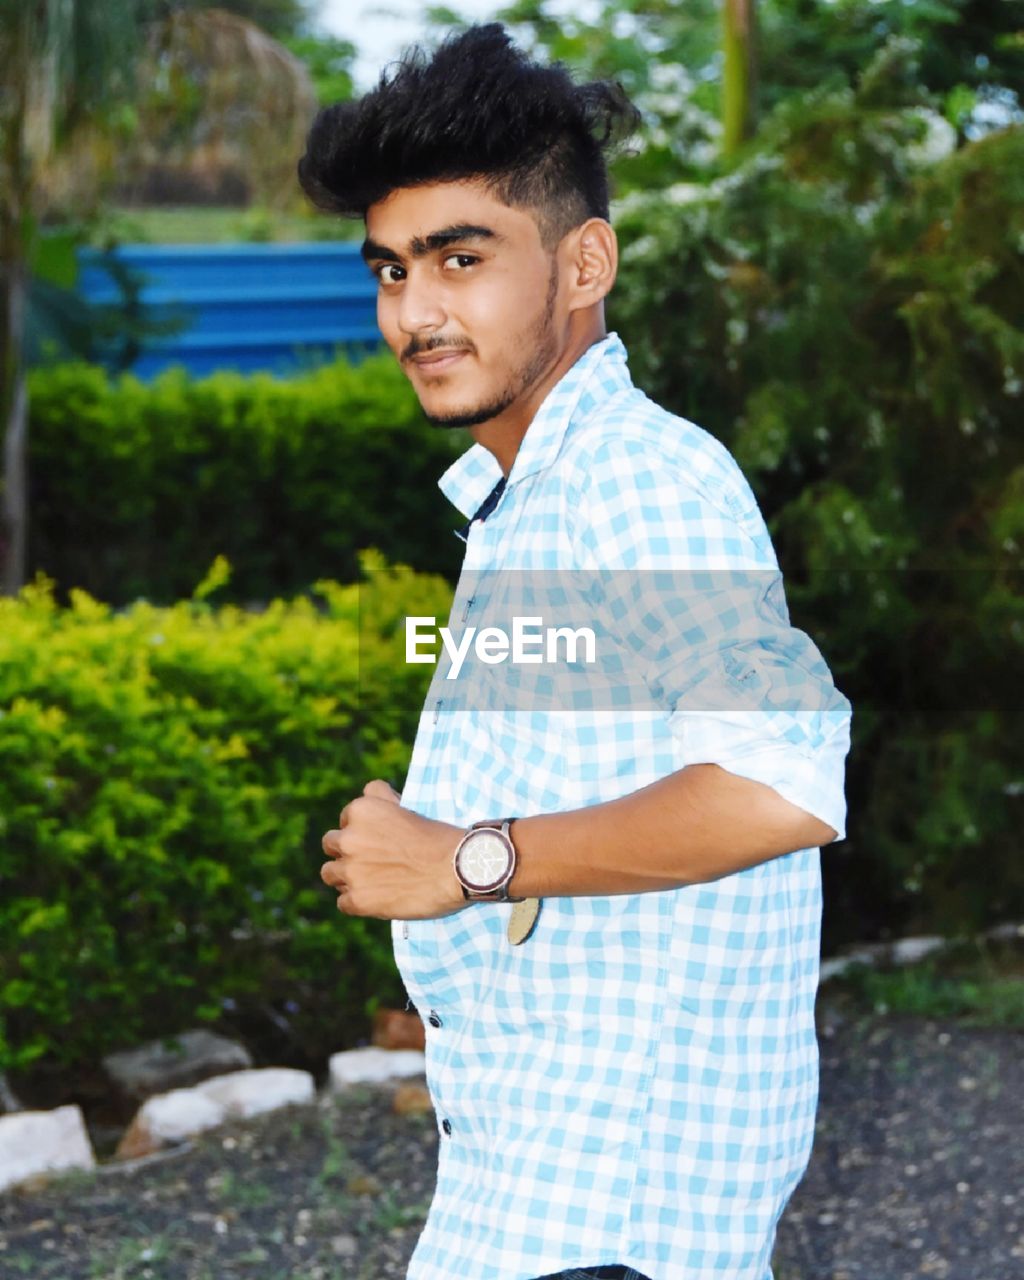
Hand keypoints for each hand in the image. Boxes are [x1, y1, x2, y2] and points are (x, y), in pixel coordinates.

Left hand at [320, 779, 467, 919]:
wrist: (457, 869)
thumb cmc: (438, 836)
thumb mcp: (407, 805)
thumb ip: (381, 799)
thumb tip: (369, 794)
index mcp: (361, 810)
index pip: (346, 818)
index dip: (361, 828)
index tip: (377, 838)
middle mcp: (349, 838)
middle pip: (330, 844)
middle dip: (346, 850)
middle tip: (369, 859)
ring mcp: (351, 871)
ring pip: (329, 873)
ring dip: (345, 876)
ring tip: (368, 880)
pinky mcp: (357, 900)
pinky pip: (343, 902)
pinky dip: (357, 902)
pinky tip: (376, 899)